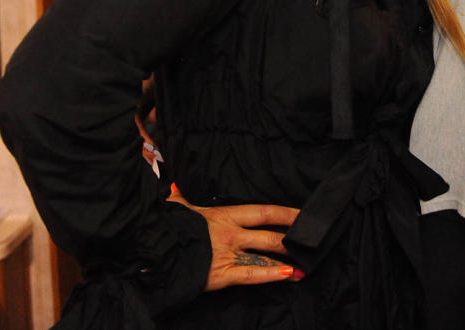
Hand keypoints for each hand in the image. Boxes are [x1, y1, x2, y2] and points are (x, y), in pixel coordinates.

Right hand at [168, 187, 302, 288]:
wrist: (151, 249)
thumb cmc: (167, 227)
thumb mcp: (178, 207)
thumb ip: (182, 198)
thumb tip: (176, 188)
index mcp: (224, 214)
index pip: (264, 211)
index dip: (287, 213)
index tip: (304, 215)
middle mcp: (231, 232)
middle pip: (270, 234)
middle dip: (292, 240)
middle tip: (312, 243)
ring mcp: (227, 253)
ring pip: (265, 255)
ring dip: (287, 262)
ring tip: (305, 267)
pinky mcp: (221, 274)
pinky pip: (251, 274)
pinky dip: (270, 275)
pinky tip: (287, 275)